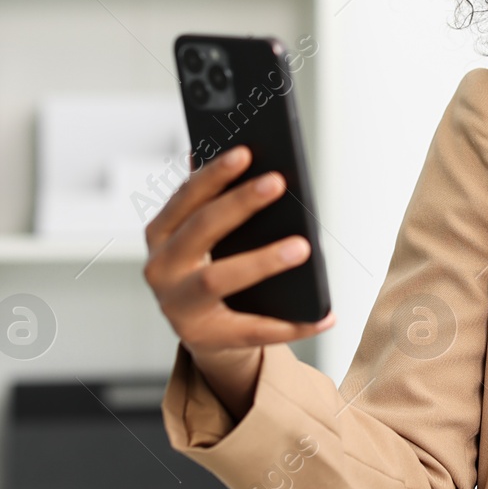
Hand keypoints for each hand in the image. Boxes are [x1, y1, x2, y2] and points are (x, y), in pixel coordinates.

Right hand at [143, 144, 334, 418]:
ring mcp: (178, 306)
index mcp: (160, 234)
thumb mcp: (205, 234)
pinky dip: (293, 324)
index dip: (213, 174)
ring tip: (303, 247)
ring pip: (218, 278)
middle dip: (239, 204)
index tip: (245, 151)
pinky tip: (327, 313)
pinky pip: (254, 330)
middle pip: (201, 230)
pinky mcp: (205, 338)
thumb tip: (232, 150)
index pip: (186, 197)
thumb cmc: (209, 266)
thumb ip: (213, 199)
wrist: (204, 332)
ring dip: (262, 260)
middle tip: (278, 181)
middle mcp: (161, 269)